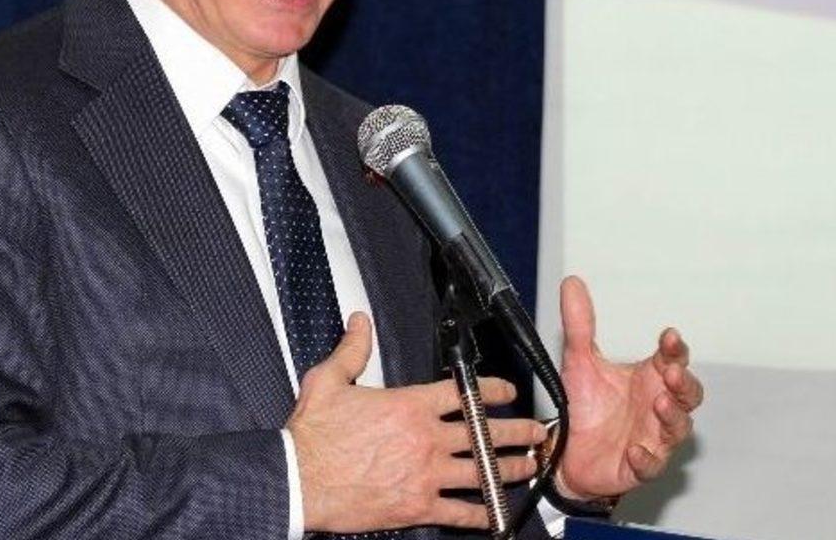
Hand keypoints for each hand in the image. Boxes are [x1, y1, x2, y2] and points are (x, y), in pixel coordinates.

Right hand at [287, 312, 547, 532]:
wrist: (299, 480)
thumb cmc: (313, 435)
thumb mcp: (329, 380)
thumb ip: (352, 349)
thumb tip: (360, 322)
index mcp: (409, 405)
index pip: (462, 393)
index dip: (492, 389)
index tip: (507, 391)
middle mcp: (425, 438)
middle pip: (483, 432)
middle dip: (516, 432)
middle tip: (536, 432)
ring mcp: (426, 474)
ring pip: (482, 471)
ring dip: (510, 469)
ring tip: (530, 467)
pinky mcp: (417, 505)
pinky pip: (461, 511)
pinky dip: (483, 513)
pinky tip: (498, 513)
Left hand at [553, 276, 703, 500]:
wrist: (567, 451)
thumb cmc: (586, 406)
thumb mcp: (579, 361)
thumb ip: (579, 325)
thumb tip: (572, 284)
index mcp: (648, 378)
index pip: (672, 359)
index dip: (675, 348)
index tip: (669, 336)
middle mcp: (656, 406)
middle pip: (688, 394)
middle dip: (684, 383)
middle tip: (671, 371)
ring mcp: (652, 438)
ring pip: (677, 428)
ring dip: (673, 416)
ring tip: (660, 402)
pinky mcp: (638, 466)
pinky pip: (650, 464)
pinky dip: (646, 458)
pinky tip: (635, 449)